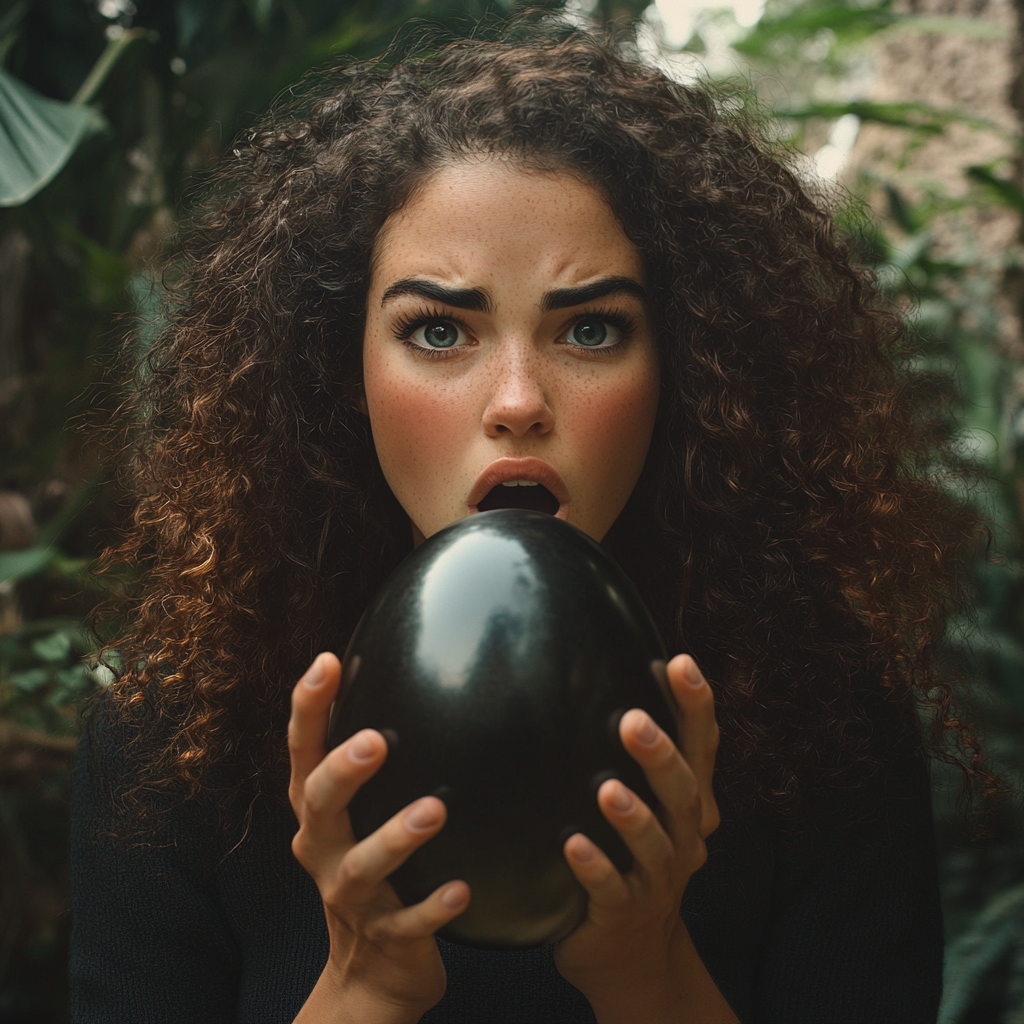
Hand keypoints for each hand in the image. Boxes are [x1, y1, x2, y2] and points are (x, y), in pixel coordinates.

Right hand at [288, 653, 469, 1023]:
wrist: (368, 976)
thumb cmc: (369, 871)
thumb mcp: (358, 818)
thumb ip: (371, 764)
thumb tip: (414, 679)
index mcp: (317, 814)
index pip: (302, 752)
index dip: (308, 708)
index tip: (327, 661)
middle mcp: (322, 849)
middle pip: (319, 805)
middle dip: (342, 771)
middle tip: (375, 741)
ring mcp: (351, 897)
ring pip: (362, 867)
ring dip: (396, 837)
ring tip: (435, 809)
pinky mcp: (386, 936)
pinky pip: (407, 923)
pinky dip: (433, 908)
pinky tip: (462, 889)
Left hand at [554, 655, 734, 1023]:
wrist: (634, 955)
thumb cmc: (634, 861)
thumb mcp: (652, 808)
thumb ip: (642, 757)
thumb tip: (605, 675)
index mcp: (690, 803)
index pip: (701, 747)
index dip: (696, 706)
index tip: (680, 662)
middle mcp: (684, 837)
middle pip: (683, 793)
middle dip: (661, 756)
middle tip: (633, 721)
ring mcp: (658, 879)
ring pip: (655, 845)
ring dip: (633, 816)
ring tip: (607, 789)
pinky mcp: (625, 912)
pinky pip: (611, 889)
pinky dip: (594, 867)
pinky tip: (572, 845)